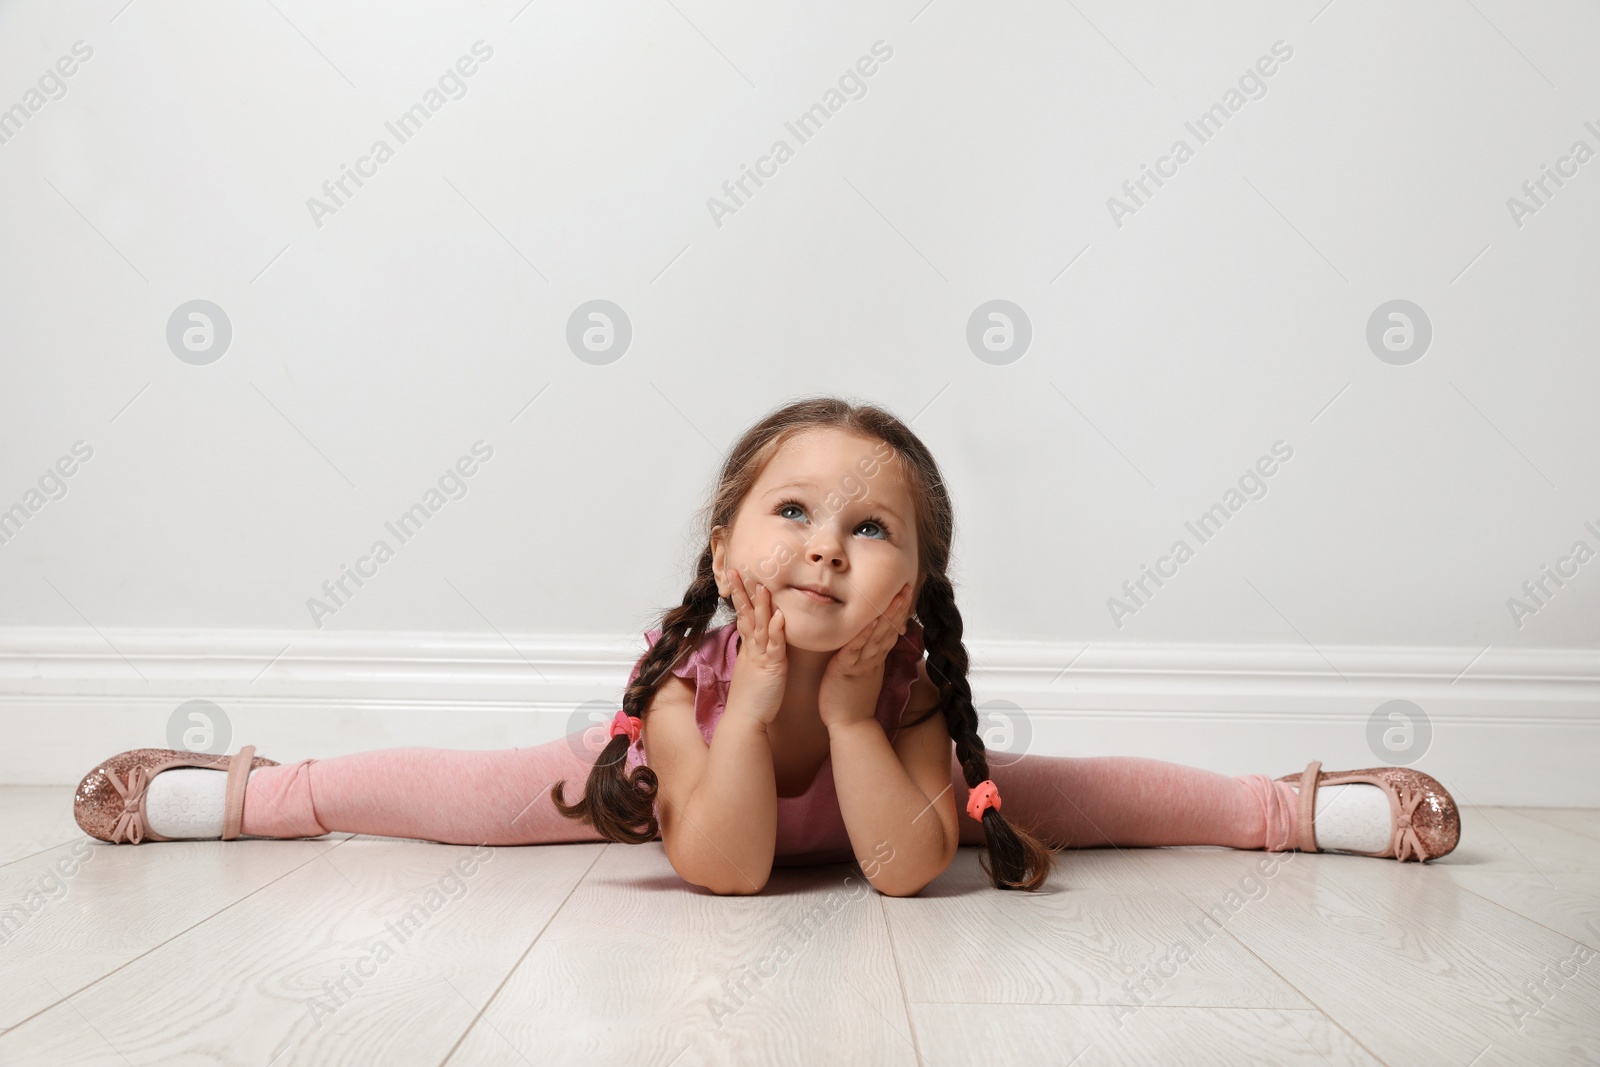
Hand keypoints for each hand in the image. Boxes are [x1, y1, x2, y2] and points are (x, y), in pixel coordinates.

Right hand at [726, 567, 787, 725]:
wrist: (744, 720)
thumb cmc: (751, 698)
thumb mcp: (752, 670)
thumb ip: (755, 653)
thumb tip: (756, 642)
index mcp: (749, 648)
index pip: (744, 616)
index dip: (740, 596)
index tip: (737, 577)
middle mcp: (752, 648)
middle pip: (746, 615)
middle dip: (741, 592)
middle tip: (736, 570)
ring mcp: (760, 657)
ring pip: (760, 626)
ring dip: (762, 605)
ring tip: (763, 585)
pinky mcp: (771, 668)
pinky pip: (774, 647)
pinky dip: (777, 631)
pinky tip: (780, 616)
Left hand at [818, 582, 914, 732]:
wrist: (849, 724)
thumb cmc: (852, 700)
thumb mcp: (865, 674)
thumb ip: (870, 657)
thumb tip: (877, 644)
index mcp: (876, 658)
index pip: (891, 630)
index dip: (899, 611)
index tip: (906, 593)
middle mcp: (873, 658)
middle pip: (889, 628)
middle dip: (898, 606)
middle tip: (907, 586)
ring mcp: (861, 664)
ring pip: (877, 635)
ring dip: (886, 615)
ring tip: (896, 596)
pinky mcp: (846, 670)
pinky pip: (856, 649)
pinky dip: (863, 634)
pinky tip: (869, 619)